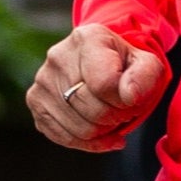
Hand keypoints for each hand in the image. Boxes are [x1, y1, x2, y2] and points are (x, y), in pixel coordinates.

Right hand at [29, 22, 168, 150]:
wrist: (100, 63)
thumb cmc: (124, 65)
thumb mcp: (146, 64)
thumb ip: (144, 77)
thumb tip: (129, 96)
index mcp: (88, 39)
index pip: (105, 85)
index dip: (125, 101)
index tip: (130, 98)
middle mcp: (58, 56)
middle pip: (93, 111)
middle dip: (116, 118)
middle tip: (122, 109)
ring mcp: (43, 80)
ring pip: (81, 130)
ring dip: (104, 131)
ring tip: (110, 115)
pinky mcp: (35, 102)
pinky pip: (65, 138)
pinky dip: (88, 142)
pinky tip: (99, 131)